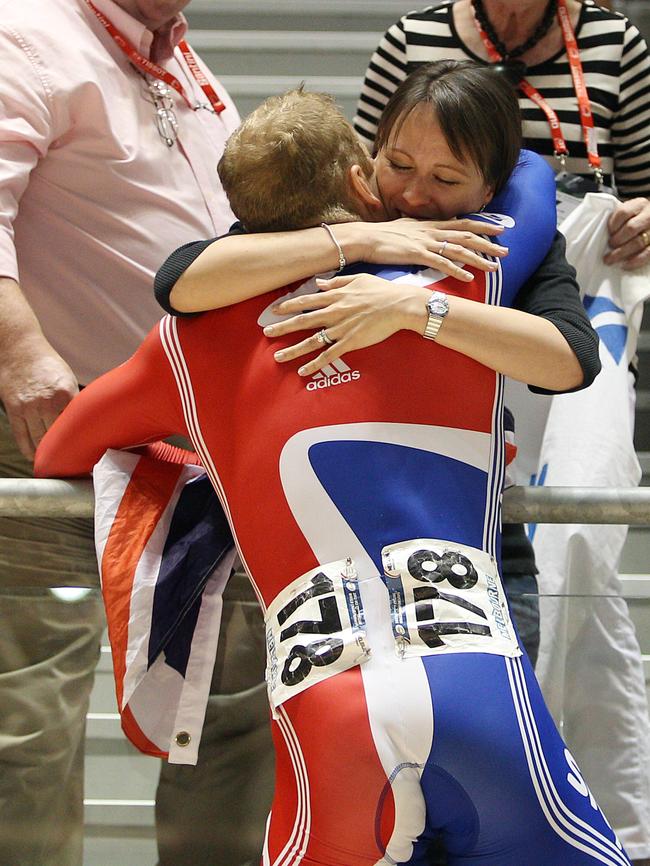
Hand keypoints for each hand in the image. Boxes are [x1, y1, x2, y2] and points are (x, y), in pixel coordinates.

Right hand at [0, 343, 78, 460]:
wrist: (19, 348)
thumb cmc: (47, 364)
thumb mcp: (68, 379)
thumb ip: (74, 401)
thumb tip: (87, 423)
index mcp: (66, 393)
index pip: (78, 425)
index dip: (84, 442)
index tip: (91, 456)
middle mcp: (46, 402)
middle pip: (59, 436)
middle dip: (67, 452)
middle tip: (76, 465)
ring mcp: (28, 407)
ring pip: (40, 440)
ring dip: (48, 455)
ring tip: (57, 465)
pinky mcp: (13, 409)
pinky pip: (21, 436)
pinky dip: (29, 450)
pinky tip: (36, 457)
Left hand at [263, 273, 429, 376]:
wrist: (399, 305)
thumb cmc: (381, 290)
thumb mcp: (358, 279)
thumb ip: (336, 282)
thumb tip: (319, 283)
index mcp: (335, 296)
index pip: (305, 301)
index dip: (288, 306)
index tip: (273, 310)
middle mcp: (334, 312)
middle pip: (302, 321)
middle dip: (282, 328)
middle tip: (266, 333)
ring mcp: (341, 329)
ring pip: (311, 341)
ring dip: (293, 350)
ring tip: (278, 357)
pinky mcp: (350, 342)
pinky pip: (329, 356)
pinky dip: (315, 364)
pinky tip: (303, 371)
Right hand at [355, 217, 507, 281]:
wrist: (365, 238)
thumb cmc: (382, 236)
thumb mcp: (406, 228)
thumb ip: (422, 229)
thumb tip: (432, 229)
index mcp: (430, 225)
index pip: (463, 223)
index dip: (483, 225)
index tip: (500, 228)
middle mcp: (432, 231)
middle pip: (467, 235)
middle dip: (489, 243)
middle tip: (507, 250)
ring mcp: (426, 242)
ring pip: (459, 249)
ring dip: (478, 258)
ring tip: (495, 267)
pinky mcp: (417, 254)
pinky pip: (442, 263)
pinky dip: (457, 270)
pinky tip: (469, 277)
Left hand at [604, 198, 649, 269]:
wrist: (649, 223)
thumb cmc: (635, 219)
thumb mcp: (629, 213)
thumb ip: (618, 219)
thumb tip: (601, 234)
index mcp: (640, 205)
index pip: (623, 213)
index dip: (613, 225)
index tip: (608, 233)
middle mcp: (649, 216)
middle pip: (631, 228)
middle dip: (617, 240)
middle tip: (609, 247)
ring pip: (638, 242)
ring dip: (621, 252)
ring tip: (610, 259)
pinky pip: (648, 253)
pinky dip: (635, 261)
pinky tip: (625, 265)